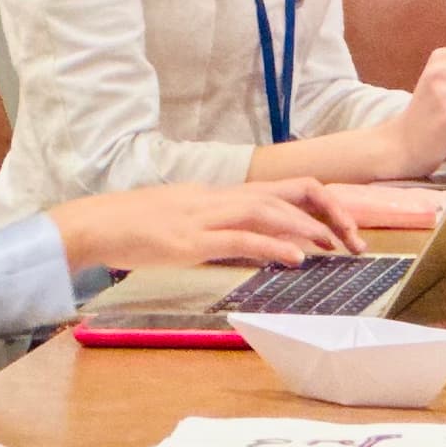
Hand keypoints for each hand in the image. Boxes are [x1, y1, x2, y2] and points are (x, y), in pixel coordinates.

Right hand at [54, 180, 359, 275]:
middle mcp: (217, 198)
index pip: (281, 189)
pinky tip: (296, 258)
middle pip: (286, 194)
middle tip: (354, 241)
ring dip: (307, 229)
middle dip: (327, 214)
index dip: (317, 204)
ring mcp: (204, 217)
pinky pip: (240, 238)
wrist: (91, 225)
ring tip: (335, 248)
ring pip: (269, 211)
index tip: (341, 228)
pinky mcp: (190, 240)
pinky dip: (272, 245)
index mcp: (218, 194)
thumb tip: (247, 240)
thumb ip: (215, 227)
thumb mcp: (182, 221)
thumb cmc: (132, 226)